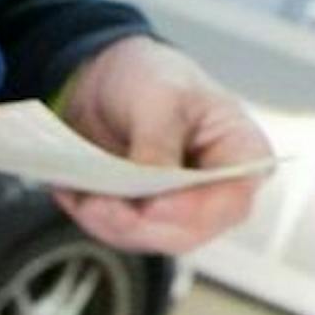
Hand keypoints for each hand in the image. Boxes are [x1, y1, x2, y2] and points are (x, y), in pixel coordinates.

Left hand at [52, 36, 269, 255]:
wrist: (110, 78)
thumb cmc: (153, 76)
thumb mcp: (162, 96)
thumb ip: (160, 143)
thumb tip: (152, 189)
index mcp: (240, 154)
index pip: (233, 199)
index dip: (195, 210)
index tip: (152, 205)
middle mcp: (216, 190)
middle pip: (190, 231)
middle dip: (141, 224)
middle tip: (100, 205)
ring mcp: (180, 207)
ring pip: (151, 238)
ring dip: (112, 225)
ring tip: (82, 199)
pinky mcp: (144, 216)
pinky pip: (121, 232)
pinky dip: (95, 218)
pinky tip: (74, 195)